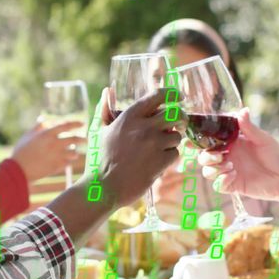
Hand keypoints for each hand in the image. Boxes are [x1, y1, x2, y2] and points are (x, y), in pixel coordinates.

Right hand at [10, 121, 86, 181]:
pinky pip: (68, 163)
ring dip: (74, 152)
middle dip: (82, 139)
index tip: (82, 123)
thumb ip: (38, 127)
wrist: (19, 170)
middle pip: (74, 139)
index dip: (76, 123)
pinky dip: (68, 161)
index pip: (66, 126)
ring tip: (73, 152)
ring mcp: (57, 156)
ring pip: (73, 153)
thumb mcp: (28, 136)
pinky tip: (66, 161)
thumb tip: (44, 119)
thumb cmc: (21, 151)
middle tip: (85, 140)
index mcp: (47, 134)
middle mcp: (55, 144)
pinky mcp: (57, 167)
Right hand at [96, 87, 183, 206]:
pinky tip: (156, 162)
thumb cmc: (98, 159)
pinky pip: (175, 153)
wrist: (103, 188)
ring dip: (171, 141)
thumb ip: (104, 108)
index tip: (178, 96)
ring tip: (159, 148)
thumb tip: (108, 90)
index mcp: (129, 117)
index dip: (171, 94)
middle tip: (179, 123)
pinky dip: (169, 158)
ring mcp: (153, 145)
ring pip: (177, 135)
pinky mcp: (160, 162)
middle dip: (181, 118)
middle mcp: (144, 127)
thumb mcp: (97, 130)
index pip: (157, 96)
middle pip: (176, 114)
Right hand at [198, 109, 278, 217]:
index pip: (209, 141)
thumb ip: (249, 127)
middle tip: (218, 156)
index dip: (197, 141)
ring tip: (231, 166)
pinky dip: (222, 180)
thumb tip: (243, 110)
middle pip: (204, 157)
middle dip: (205, 157)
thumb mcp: (263, 139)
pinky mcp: (233, 185)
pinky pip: (218, 185)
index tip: (190, 141)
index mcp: (231, 143)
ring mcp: (228, 172)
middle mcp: (227, 157)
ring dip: (213, 169)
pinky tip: (233, 175)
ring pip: (208, 172)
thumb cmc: (276, 155)